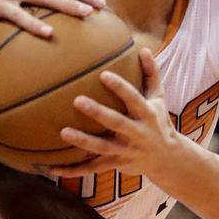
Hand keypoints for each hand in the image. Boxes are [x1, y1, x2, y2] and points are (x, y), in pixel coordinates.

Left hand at [49, 49, 175, 181]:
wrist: (167, 159)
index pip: (134, 99)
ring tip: (63, 133)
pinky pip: (91, 169)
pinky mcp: (115, 164)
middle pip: (116, 123)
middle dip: (98, 113)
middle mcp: (137, 134)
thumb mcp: (159, 99)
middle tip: (77, 100)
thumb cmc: (158, 122)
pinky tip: (52, 168)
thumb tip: (144, 48)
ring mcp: (125, 152)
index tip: (103, 74)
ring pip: (102, 148)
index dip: (120, 87)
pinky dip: (72, 170)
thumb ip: (151, 74)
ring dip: (83, 142)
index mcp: (147, 115)